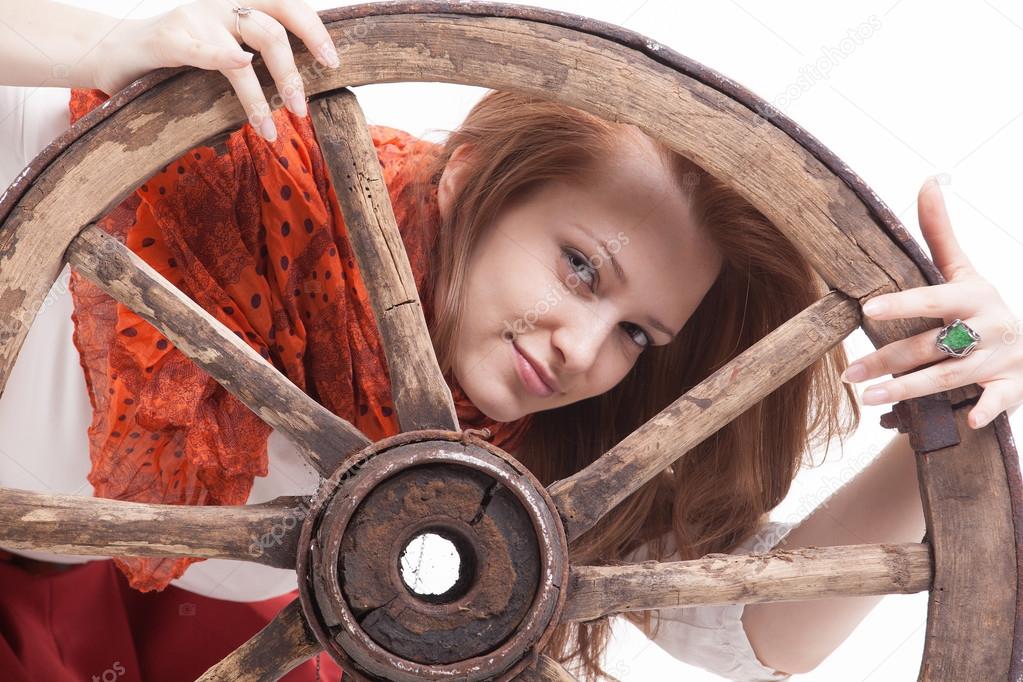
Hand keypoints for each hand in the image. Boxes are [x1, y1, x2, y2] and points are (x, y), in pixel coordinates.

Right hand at [91, 0, 340, 141]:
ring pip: (247, 46)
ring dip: (264, 92)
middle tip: (303, 107)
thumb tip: (301, 84)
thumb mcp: (224, 49)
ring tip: (270, 128)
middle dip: (295, 69)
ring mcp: (196, 16)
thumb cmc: (179, 58)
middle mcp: (222, 1)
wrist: (115, 53)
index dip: (314, 30)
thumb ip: (256, 53)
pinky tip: (241, 69)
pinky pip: (202, 49)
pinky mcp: (169, 37)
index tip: (333, 62)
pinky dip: (224, 57)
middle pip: (274, 26)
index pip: (288, 4)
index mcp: (240, 2)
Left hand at [840, 177, 1021, 429]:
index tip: (868, 310)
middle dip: (889, 360)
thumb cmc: (979, 306)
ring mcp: (1002, 359)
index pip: (933, 298)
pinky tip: (966, 420)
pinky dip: (986, 410)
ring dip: (910, 390)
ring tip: (869, 397)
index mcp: (973, 296)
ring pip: (951, 377)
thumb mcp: (964, 271)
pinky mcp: (1013, 388)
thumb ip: (940, 233)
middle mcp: (989, 327)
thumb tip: (928, 180)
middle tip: (850, 375)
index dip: (902, 304)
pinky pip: (999, 401)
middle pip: (932, 345)